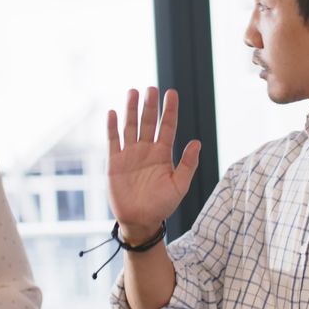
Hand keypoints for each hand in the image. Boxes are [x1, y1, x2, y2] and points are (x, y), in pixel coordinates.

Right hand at [107, 87, 200, 241]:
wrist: (140, 221)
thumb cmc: (162, 205)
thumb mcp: (179, 185)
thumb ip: (187, 164)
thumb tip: (197, 142)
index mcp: (163, 154)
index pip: (168, 126)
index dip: (170, 110)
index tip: (171, 93)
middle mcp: (147, 150)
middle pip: (148, 122)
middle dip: (150, 105)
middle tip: (152, 88)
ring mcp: (130, 155)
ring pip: (131, 127)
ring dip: (131, 110)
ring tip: (133, 92)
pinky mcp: (115, 162)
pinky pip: (113, 141)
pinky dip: (112, 127)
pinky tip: (111, 113)